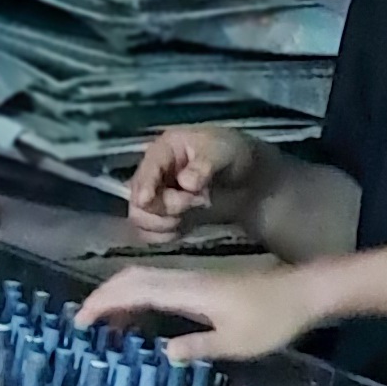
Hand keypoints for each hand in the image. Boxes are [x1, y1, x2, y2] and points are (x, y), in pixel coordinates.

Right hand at [75, 257, 333, 361]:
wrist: (304, 293)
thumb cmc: (273, 319)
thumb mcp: (237, 342)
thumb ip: (198, 346)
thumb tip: (162, 353)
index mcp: (188, 291)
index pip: (134, 290)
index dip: (104, 303)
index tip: (80, 323)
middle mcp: (185, 279)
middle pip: (133, 278)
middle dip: (104, 297)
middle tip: (82, 324)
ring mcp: (194, 279)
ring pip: (144, 280)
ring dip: (119, 297)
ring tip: (104, 325)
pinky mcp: (203, 285)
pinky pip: (159, 286)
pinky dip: (139, 298)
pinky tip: (139, 318)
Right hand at [126, 123, 266, 239]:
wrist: (248, 178)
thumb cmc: (232, 154)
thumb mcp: (223, 152)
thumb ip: (205, 165)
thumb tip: (186, 183)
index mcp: (164, 150)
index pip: (148, 167)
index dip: (145, 185)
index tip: (147, 201)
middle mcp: (153, 173)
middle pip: (138, 198)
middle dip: (166, 206)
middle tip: (197, 202)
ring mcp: (155, 197)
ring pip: (140, 218)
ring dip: (163, 223)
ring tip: (191, 213)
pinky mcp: (163, 217)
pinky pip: (149, 233)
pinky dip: (163, 235)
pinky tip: (183, 227)